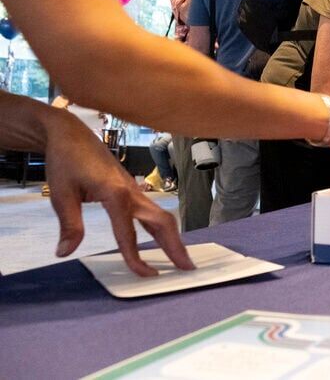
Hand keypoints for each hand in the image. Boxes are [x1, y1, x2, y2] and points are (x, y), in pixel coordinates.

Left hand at [43, 111, 193, 276]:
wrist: (71, 134)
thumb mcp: (61, 194)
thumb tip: (66, 252)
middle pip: (161, 222)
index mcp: (116, 194)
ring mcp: (135, 190)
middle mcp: (132, 192)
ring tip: (181, 258)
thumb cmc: (65, 161)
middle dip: (175, 246)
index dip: (136, 257)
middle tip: (187, 268)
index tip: (146, 275)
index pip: (129, 234)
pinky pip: (153, 212)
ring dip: (173, 238)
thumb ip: (69, 224)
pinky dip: (163, 228)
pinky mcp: (132, 189)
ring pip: (161, 216)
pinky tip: (163, 239)